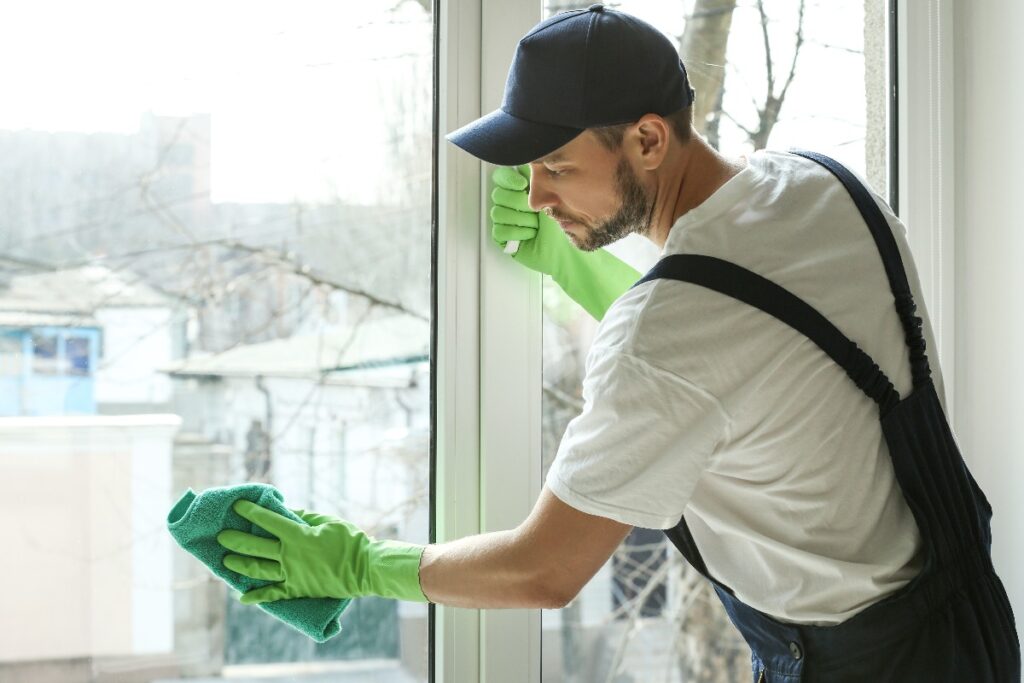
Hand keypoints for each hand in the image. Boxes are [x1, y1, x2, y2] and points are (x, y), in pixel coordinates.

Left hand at [217, 500, 427, 604]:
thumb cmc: (350, 541)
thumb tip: (287, 511)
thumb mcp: (328, 522)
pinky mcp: (298, 590)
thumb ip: (305, 517)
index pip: (268, 521)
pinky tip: (242, 597)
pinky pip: (274, 595)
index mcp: (297, 536)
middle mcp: (290, 556)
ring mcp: (292, 575)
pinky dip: (257, 597)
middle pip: (256, 547)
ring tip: (226, 560)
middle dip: (236, 540)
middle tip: (222, 535)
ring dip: (240, 564)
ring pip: (259, 570)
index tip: (238, 506)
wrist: (365, 569)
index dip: (251, 512)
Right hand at [490, 165, 574, 276]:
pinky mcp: (506, 239)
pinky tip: (531, 235)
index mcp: (524, 188)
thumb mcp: (559, 192)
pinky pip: (498, 231)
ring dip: (520, 219)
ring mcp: (509, 221)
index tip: (523, 185)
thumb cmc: (568, 223)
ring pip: (497, 211)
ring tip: (536, 225)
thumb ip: (541, 176)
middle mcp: (514, 203)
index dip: (508, 179)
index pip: (502, 176)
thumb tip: (530, 161)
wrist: (571, 251)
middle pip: (498, 194)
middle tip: (534, 211)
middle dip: (518, 202)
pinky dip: (516, 233)